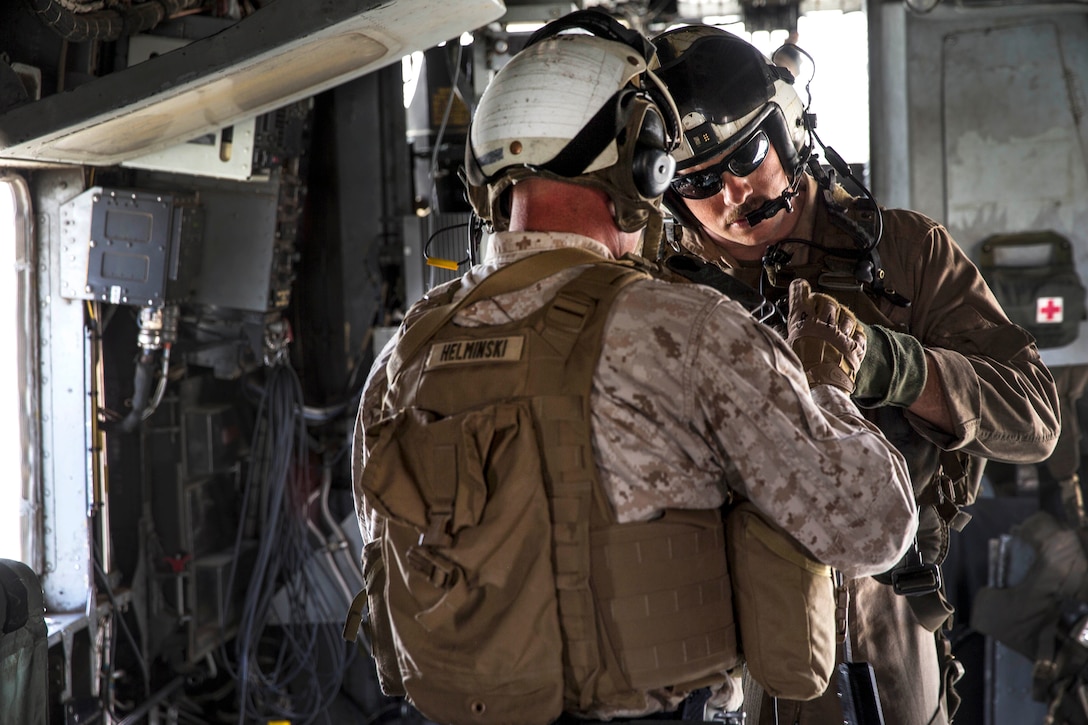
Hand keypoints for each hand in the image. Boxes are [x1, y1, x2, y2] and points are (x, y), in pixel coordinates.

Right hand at [785, 278, 866, 392]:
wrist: (822, 389)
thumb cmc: (801, 372)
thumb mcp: (785, 351)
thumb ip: (784, 338)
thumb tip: (779, 332)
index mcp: (804, 324)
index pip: (801, 297)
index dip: (799, 289)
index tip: (800, 286)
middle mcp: (825, 325)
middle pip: (827, 302)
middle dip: (822, 301)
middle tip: (818, 304)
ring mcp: (842, 336)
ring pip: (847, 315)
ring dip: (841, 315)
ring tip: (836, 320)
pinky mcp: (854, 348)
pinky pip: (859, 333)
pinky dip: (855, 332)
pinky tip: (851, 334)